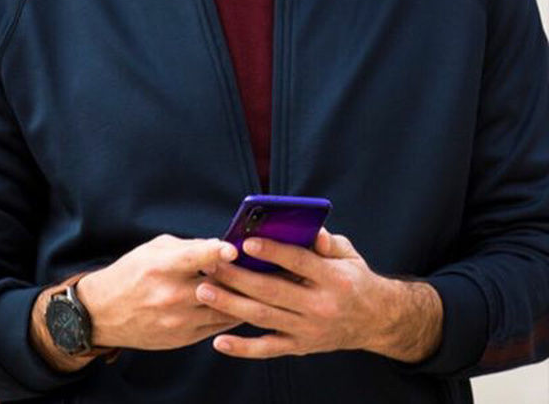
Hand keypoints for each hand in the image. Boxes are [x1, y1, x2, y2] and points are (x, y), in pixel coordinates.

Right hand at [77, 234, 244, 350]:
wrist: (105, 313)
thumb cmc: (132, 273)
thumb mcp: (154, 249)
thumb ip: (189, 246)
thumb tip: (220, 245)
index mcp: (162, 267)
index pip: (194, 258)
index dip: (217, 252)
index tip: (235, 248)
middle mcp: (170, 295)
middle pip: (216, 285)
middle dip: (240, 274)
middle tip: (259, 263)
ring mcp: (178, 321)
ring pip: (223, 308)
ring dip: (241, 296)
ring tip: (258, 283)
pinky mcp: (183, 338)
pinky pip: (218, 326)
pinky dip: (232, 313)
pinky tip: (242, 302)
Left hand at [195, 228, 442, 361]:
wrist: (375, 321)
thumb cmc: (355, 278)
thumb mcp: (349, 254)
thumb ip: (329, 241)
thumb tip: (312, 232)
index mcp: (334, 279)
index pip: (299, 262)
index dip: (272, 251)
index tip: (246, 242)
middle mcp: (320, 307)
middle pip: (273, 290)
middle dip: (239, 277)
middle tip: (213, 264)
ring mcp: (309, 330)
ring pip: (265, 318)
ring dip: (232, 305)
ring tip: (206, 291)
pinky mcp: (300, 347)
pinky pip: (268, 349)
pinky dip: (243, 348)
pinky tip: (219, 342)